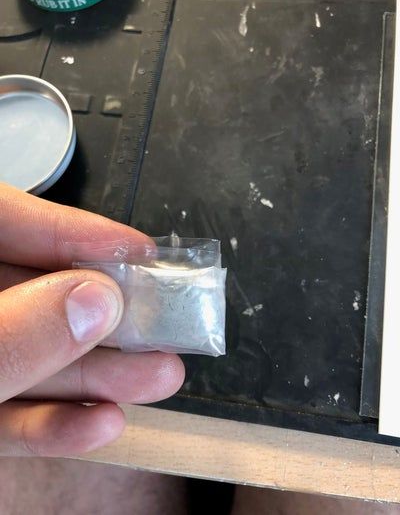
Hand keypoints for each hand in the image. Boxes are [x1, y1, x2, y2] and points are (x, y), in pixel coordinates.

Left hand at [0, 183, 184, 456]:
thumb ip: (14, 331)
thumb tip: (96, 301)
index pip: (7, 218)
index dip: (75, 231)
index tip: (139, 250)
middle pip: (36, 294)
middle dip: (106, 316)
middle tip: (167, 323)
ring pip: (31, 357)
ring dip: (95, 377)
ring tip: (161, 379)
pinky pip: (6, 414)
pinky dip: (51, 425)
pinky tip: (100, 426)